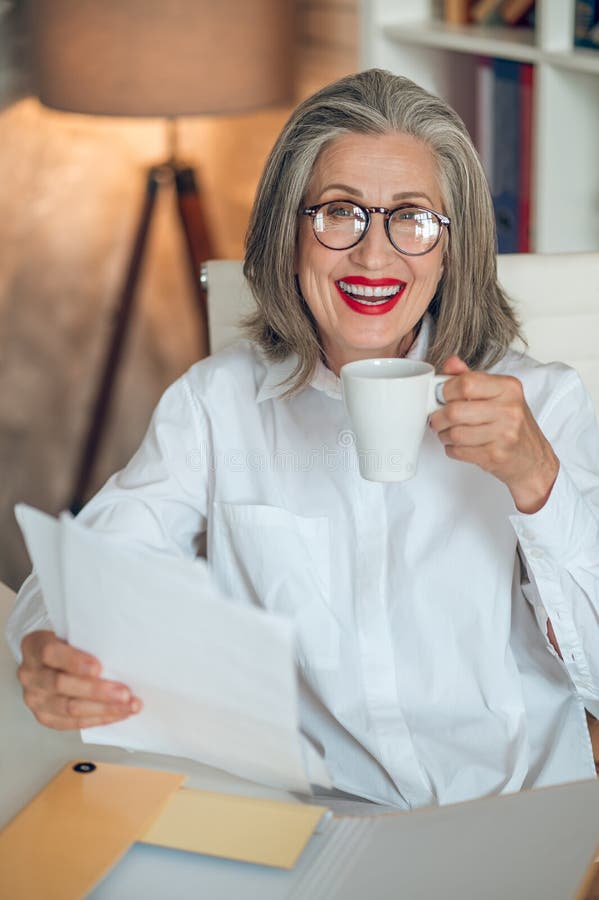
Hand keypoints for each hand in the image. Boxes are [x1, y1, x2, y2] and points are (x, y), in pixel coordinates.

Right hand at [18, 630, 141, 729]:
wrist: (52, 660)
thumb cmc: (69, 644)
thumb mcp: (74, 633)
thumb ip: (88, 641)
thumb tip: (122, 652)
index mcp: (34, 646)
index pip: (50, 653)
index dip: (74, 661)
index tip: (98, 667)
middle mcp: (30, 674)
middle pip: (61, 685)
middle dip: (97, 691)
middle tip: (125, 693)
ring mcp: (35, 698)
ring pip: (69, 708)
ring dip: (104, 708)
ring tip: (129, 706)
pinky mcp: (45, 716)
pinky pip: (73, 723)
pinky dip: (99, 718)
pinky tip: (119, 714)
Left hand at [429, 356, 558, 513]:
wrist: (533, 458)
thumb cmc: (512, 424)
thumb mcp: (498, 394)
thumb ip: (472, 378)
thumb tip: (450, 363)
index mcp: (509, 387)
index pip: (465, 383)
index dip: (445, 391)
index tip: (442, 396)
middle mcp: (509, 409)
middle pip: (455, 410)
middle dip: (438, 417)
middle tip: (438, 418)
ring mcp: (504, 434)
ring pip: (454, 433)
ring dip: (444, 435)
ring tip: (449, 432)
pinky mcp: (496, 455)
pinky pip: (458, 451)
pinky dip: (452, 449)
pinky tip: (459, 445)